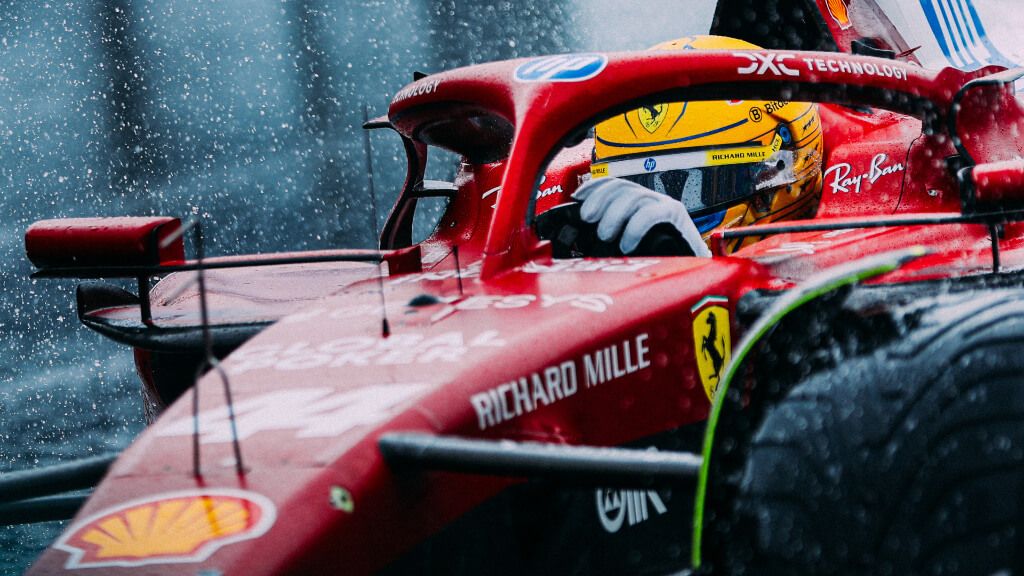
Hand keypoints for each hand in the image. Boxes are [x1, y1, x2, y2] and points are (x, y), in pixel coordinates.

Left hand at [572, 178, 710, 256]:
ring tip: (604, 236)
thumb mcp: (626, 248)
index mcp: (638, 204)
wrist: (692, 277)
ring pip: (634, 196)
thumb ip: (607, 238)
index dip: (594, 187)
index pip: (614, 184)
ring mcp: (665, 206)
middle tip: (587, 220)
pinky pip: (651, 212)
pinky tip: (626, 243)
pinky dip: (635, 227)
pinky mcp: (677, 217)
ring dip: (613, 215)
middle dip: (599, 200)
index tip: (577, 197)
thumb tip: (578, 237)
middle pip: (621, 187)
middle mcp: (652, 200)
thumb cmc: (658, 264)